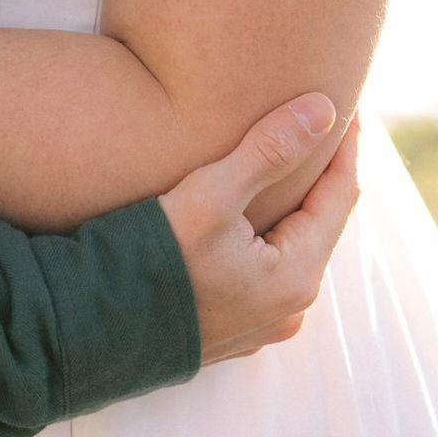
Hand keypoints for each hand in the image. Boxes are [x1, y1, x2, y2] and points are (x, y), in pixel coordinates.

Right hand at [165, 97, 360, 365]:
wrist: (90, 331)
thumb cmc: (149, 262)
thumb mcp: (210, 197)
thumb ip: (269, 151)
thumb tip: (324, 108)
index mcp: (296, 278)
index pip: (340, 197)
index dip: (344, 147)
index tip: (346, 105)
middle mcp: (289, 309)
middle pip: (319, 224)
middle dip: (319, 175)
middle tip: (317, 125)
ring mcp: (262, 325)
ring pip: (293, 249)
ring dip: (291, 206)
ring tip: (284, 161)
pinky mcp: (234, 329)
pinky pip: (267, 271)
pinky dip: (267, 235)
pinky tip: (249, 213)